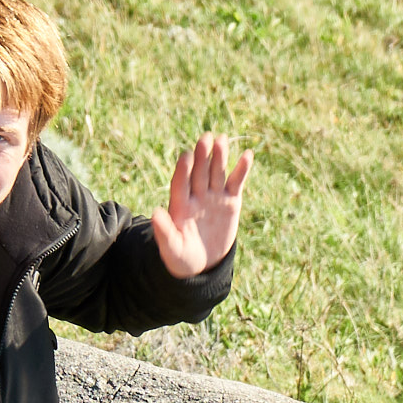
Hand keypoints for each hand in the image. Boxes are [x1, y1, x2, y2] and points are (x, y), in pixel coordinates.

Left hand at [148, 133, 251, 279]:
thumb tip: (155, 213)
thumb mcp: (172, 249)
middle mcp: (196, 196)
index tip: (186, 156)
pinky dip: (242, 169)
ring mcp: (214, 197)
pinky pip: (236, 182)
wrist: (204, 264)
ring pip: (217, 172)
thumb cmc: (182, 258)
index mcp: (180, 205)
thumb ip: (164, 232)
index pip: (181, 182)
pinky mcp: (231, 201)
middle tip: (206, 138)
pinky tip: (248, 154)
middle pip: (199, 172)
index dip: (183, 170)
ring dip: (220, 156)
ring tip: (222, 139)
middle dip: (202, 156)